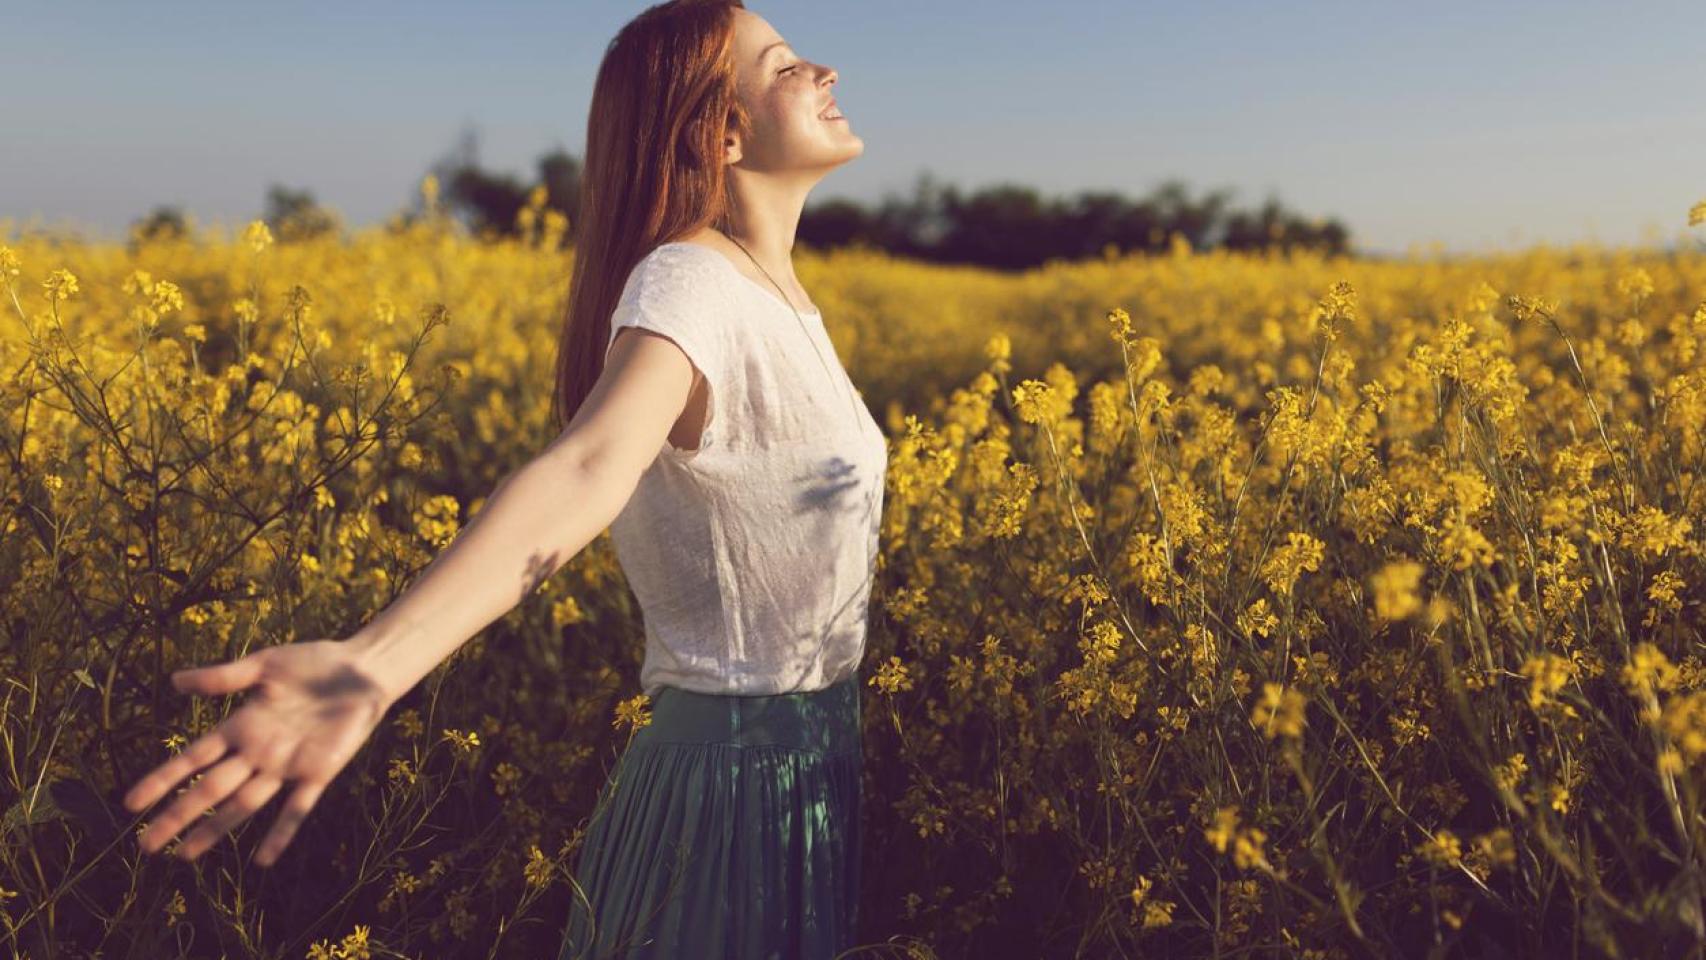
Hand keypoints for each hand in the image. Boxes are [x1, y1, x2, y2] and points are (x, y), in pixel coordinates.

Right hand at [122, 639, 393, 866]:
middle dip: (178, 815)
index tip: (130, 804)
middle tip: (146, 845)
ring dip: (216, 829)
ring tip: (186, 855)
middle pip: (210, 789)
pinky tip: (264, 859)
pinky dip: (281, 832)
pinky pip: (297, 807)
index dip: (163, 780)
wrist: (363, 669)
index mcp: (241, 726)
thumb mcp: (264, 665)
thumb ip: (222, 677)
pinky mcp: (319, 772)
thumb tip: (172, 681)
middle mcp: (258, 752)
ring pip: (243, 804)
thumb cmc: (313, 664)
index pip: (193, 759)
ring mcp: (287, 765)